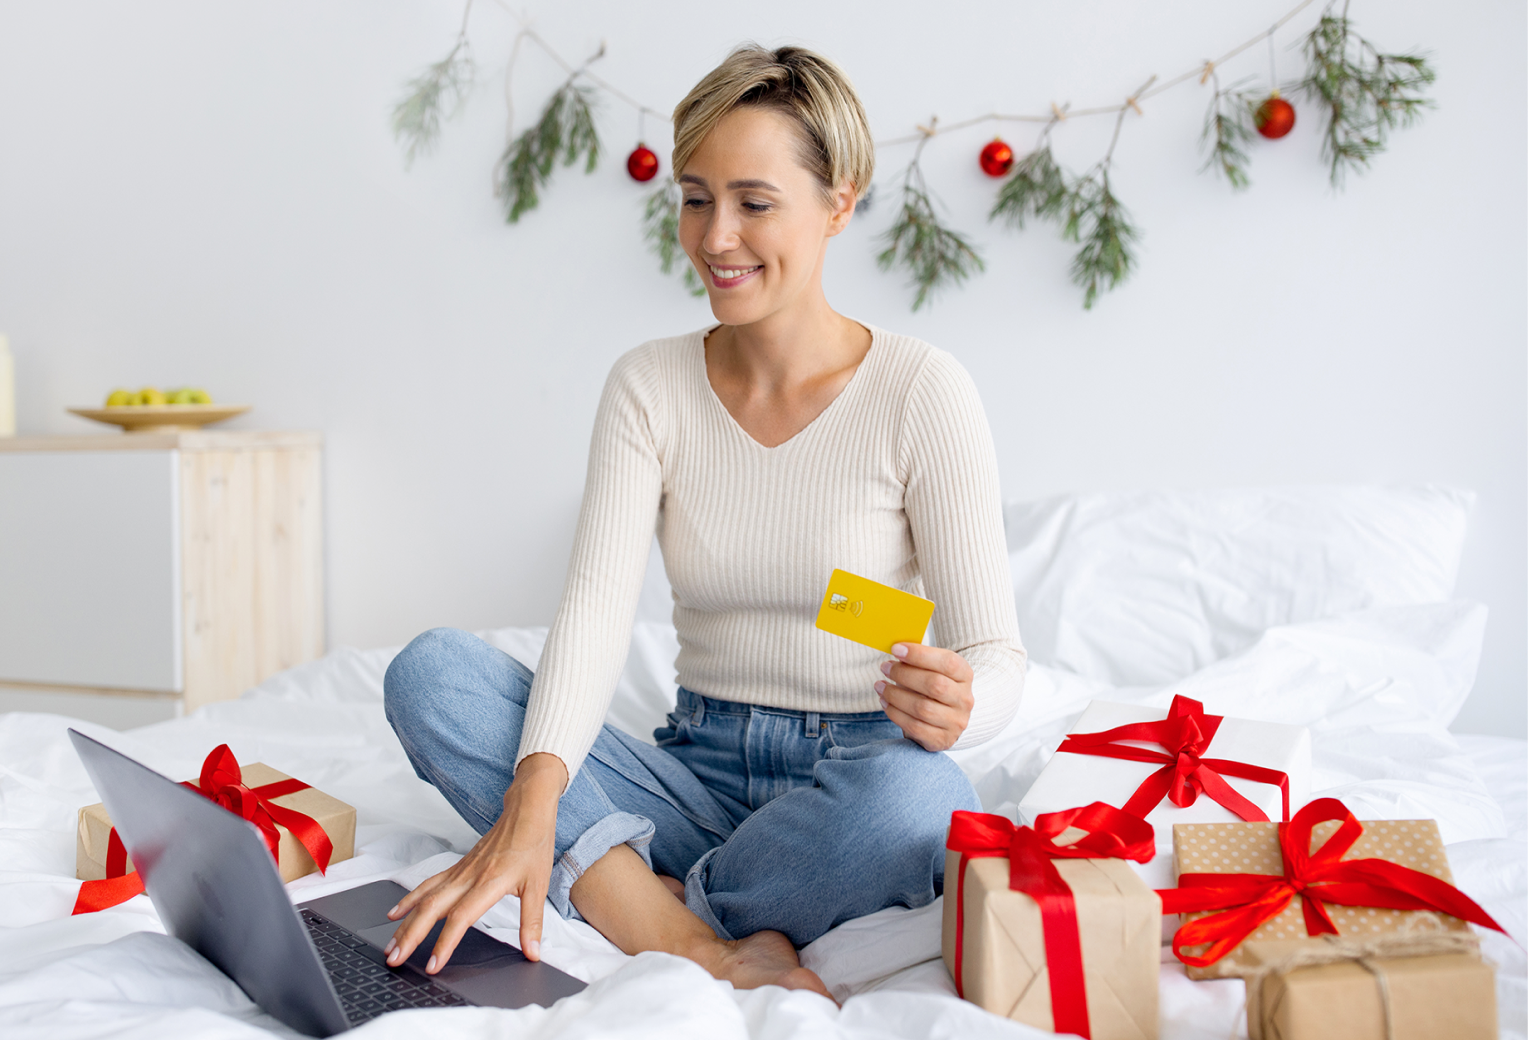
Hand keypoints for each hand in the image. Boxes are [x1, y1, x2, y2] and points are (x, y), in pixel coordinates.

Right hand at [384, 753, 566, 971]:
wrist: (526, 811)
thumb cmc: (533, 845)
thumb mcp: (539, 886)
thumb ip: (533, 923)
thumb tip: (534, 953)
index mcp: (489, 883)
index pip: (460, 918)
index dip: (444, 943)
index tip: (432, 966)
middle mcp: (468, 877)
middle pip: (432, 908)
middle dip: (410, 936)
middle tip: (394, 959)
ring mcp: (460, 871)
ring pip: (425, 897)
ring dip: (406, 922)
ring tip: (391, 944)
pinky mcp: (457, 867)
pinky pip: (428, 885)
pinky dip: (410, 900)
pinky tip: (397, 913)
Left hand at [875, 643, 973, 751]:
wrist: (943, 720)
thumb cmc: (931, 688)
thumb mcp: (931, 670)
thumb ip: (917, 661)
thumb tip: (896, 650)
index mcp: (965, 676)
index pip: (947, 662)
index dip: (920, 654)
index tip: (896, 649)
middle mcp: (964, 699)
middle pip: (934, 685)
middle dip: (904, 674)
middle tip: (885, 667)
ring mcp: (955, 722)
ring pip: (922, 708)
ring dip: (895, 695)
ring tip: (880, 686)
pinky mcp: (942, 739)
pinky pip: (914, 727)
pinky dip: (895, 713)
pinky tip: (885, 702)